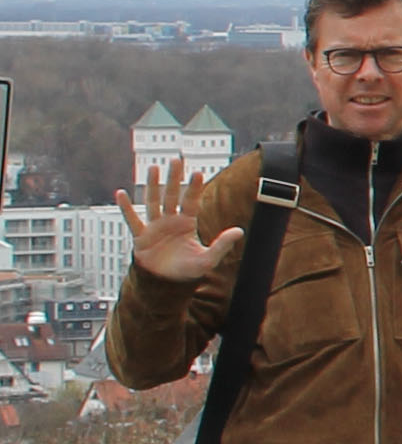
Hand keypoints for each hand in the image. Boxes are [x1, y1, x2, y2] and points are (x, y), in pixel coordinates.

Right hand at [116, 177, 235, 282]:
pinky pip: (132, 219)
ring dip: (152, 185)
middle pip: (172, 195)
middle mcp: (171, 221)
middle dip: (174, 178)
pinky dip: (126, 207)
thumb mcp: (208, 259)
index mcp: (187, 224)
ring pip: (153, 201)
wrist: (166, 284)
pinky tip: (120, 193)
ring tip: (153, 167)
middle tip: (176, 160)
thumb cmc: (187, 271)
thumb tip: (239, 231)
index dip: (194, 188)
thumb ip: (222, 245)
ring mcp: (155, 226)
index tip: (198, 173)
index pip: (191, 202)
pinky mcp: (140, 236)